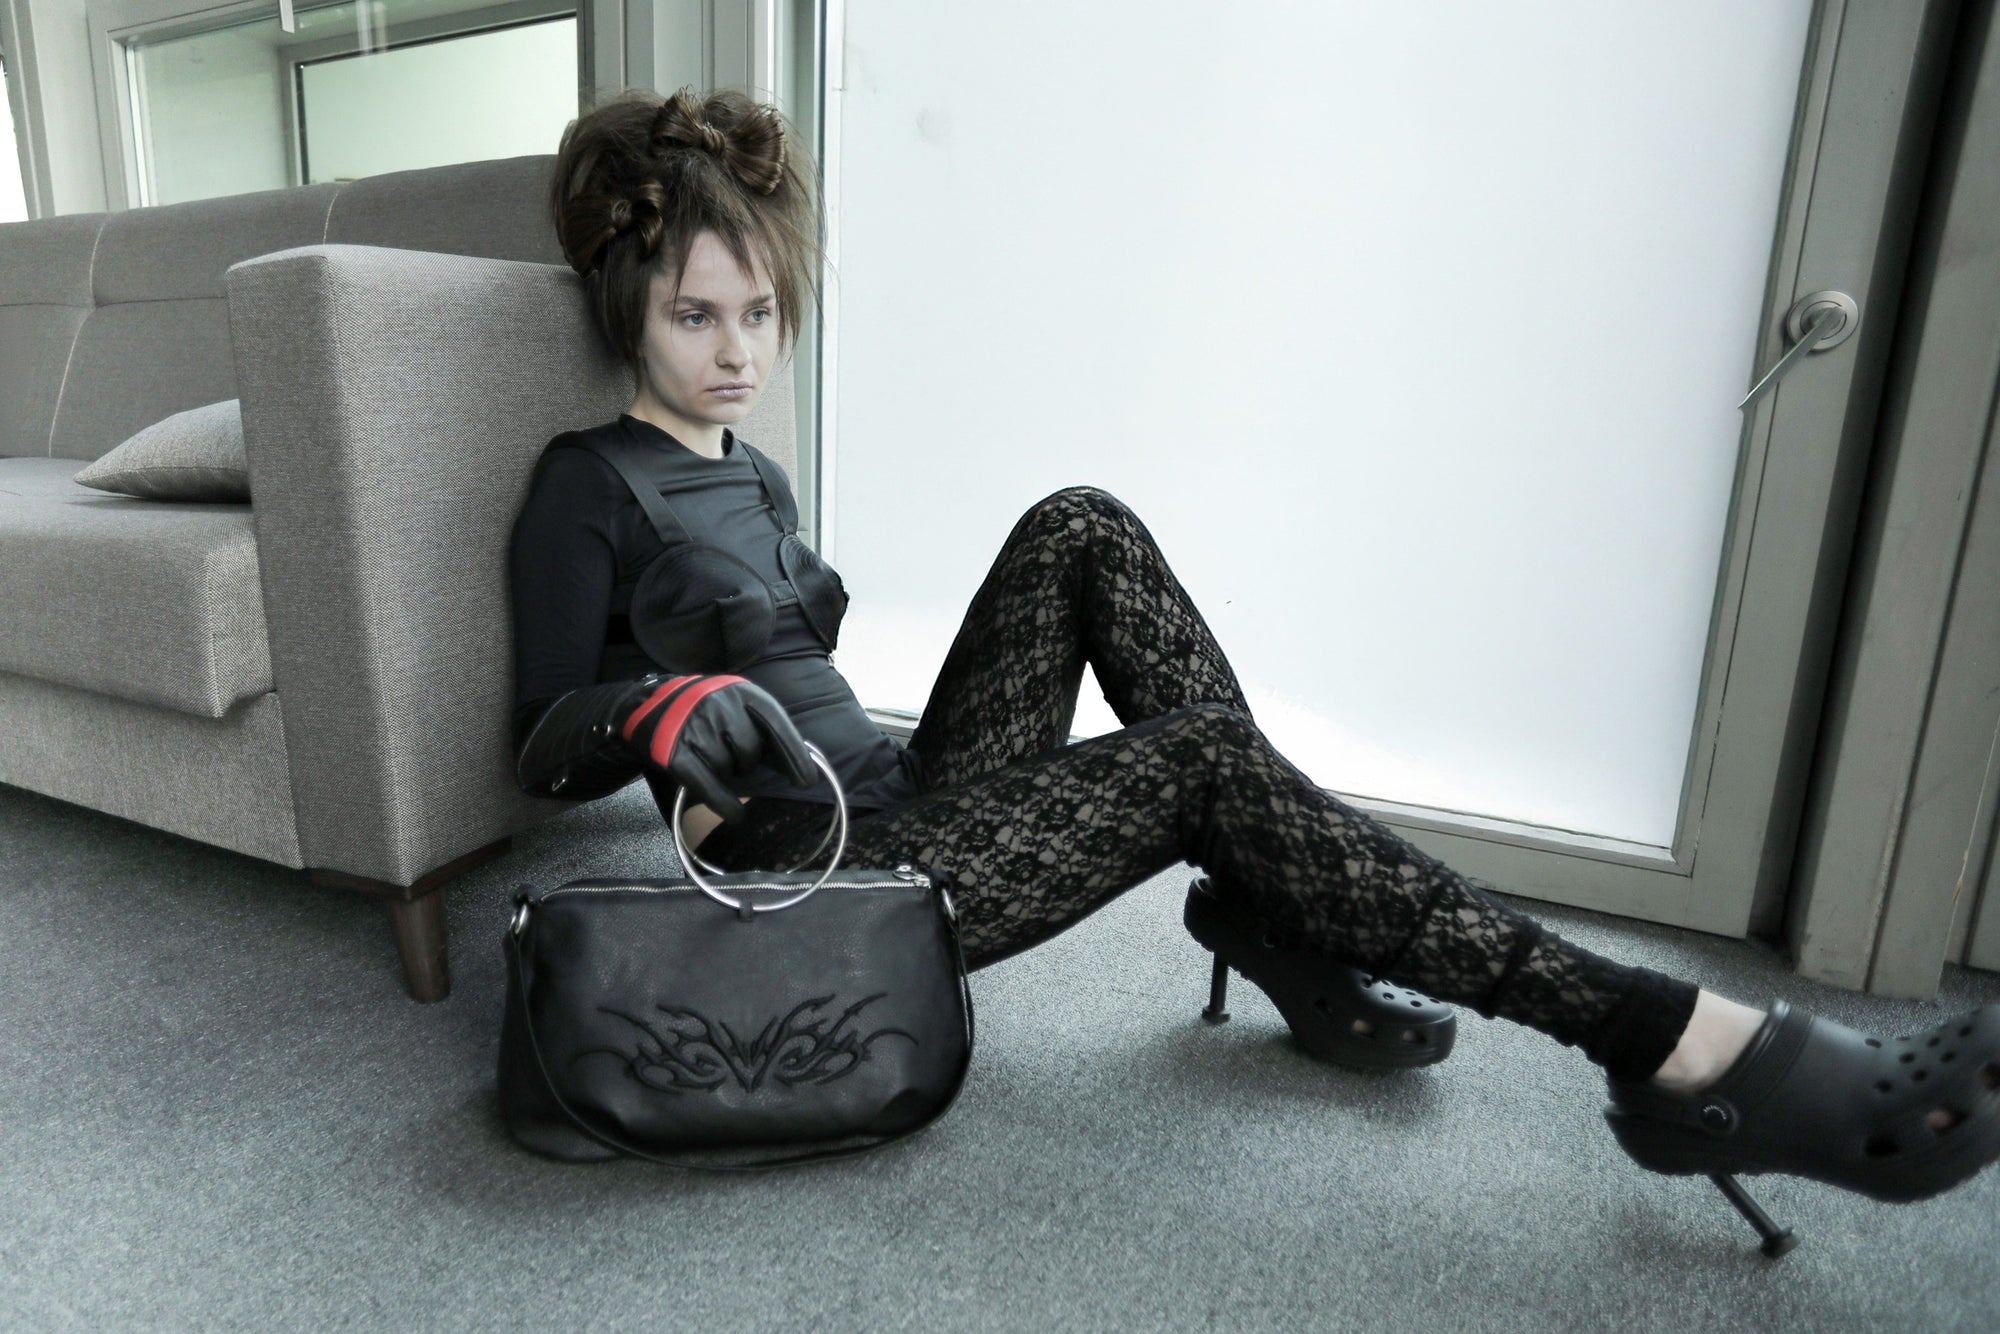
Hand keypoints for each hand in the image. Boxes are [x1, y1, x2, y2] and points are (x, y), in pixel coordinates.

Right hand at [617, 674, 814, 820]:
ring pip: (728, 768)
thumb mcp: (736, 708)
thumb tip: (800, 767)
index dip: (793, 753)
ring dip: (728, 774)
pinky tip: (736, 814)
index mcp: (739, 691)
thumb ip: (765, 732)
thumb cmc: (705, 712)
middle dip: (748, 763)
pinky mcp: (675, 753)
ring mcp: (694, 728)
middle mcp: (717, 705)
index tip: (806, 781)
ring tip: (714, 761)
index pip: (775, 722)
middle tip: (736, 761)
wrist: (649, 704)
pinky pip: (709, 787)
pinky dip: (725, 804)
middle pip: (750, 750)